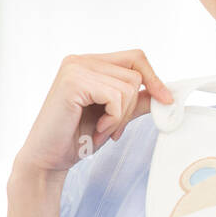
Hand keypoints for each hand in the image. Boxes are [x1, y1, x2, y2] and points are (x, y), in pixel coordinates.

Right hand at [13, 49, 174, 178]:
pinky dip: (113, 119)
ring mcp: (75, 69)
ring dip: (120, 117)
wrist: (48, 159)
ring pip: (129, 87)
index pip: (136, 57)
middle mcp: (81, 60)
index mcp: (91, 63)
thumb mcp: (116, 115)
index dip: (154, 78)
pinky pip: (116, 97)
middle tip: (111, 127)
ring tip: (101, 129)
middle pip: (135, 75)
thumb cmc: (78, 137)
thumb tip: (168, 94)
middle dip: (131, 107)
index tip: (166, 100)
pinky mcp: (72, 82)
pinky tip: (96, 129)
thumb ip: (138, 101)